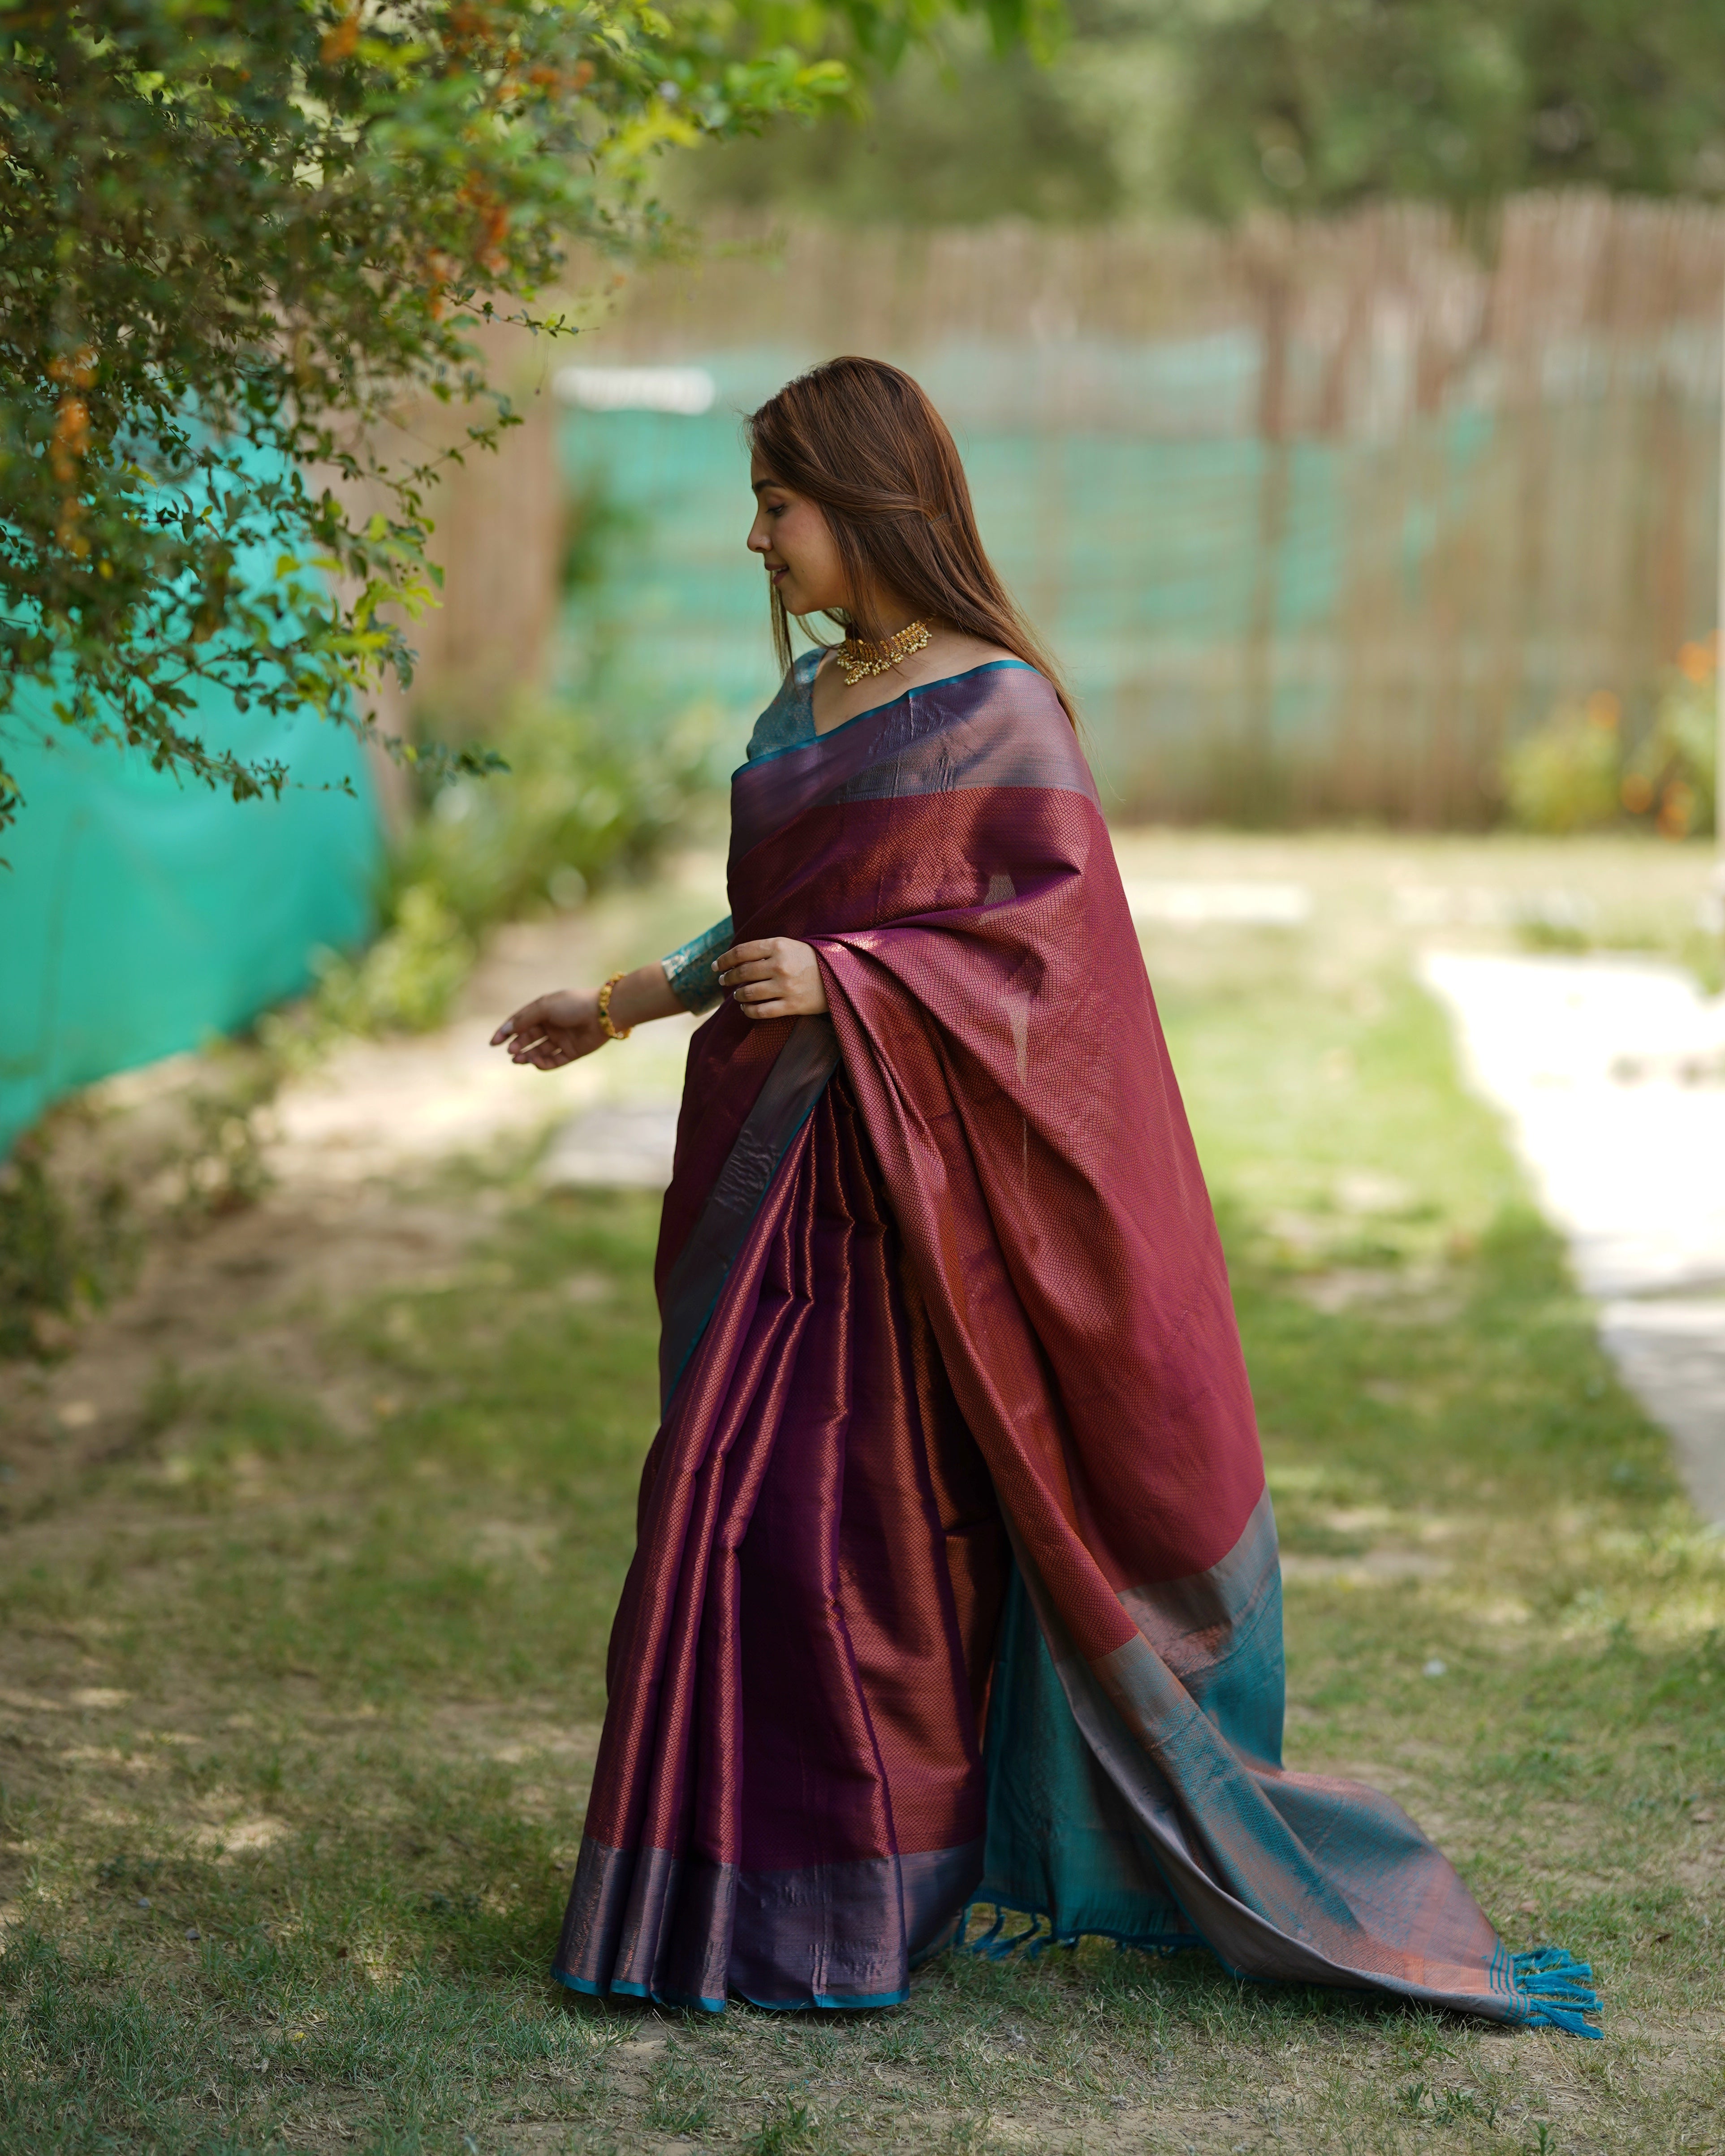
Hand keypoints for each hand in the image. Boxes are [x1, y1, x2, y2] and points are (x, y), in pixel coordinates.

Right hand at [489, 988, 604, 1068]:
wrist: (603, 1014)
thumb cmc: (572, 1005)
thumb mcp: (544, 1008)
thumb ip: (524, 1019)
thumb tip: (506, 1030)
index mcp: (544, 1011)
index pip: (519, 1023)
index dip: (505, 1032)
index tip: (493, 1043)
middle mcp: (552, 1025)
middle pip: (528, 1038)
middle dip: (517, 1045)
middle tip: (511, 1052)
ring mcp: (562, 1039)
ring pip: (539, 1051)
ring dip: (527, 1056)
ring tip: (519, 1060)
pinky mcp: (572, 1052)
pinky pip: (554, 1061)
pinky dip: (543, 1064)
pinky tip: (536, 1063)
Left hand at [716, 937, 827, 1020]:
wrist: (841, 977)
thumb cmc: (812, 960)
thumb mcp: (791, 945)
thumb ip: (766, 950)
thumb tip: (736, 960)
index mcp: (779, 946)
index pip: (741, 952)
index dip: (724, 959)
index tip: (716, 966)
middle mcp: (780, 965)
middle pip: (742, 973)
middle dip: (728, 978)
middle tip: (723, 981)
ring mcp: (786, 987)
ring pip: (748, 993)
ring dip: (738, 995)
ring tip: (737, 995)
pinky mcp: (792, 1005)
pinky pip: (761, 1011)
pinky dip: (748, 1011)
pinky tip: (746, 1008)